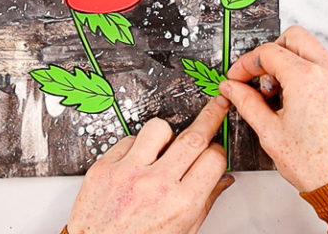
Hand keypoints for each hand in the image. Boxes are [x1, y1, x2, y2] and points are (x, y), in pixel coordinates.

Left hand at [66, 96, 234, 233]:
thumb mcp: (182, 232)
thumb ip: (204, 202)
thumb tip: (222, 179)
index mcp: (180, 204)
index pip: (213, 159)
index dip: (219, 149)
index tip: (218, 145)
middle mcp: (155, 185)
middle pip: (192, 137)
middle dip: (210, 117)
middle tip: (216, 105)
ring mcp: (128, 173)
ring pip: (158, 128)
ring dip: (167, 134)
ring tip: (164, 148)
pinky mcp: (104, 167)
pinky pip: (128, 139)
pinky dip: (136, 146)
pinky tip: (137, 161)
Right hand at [218, 25, 327, 191]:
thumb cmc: (318, 166)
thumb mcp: (270, 133)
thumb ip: (247, 103)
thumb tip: (232, 88)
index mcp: (306, 79)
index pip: (268, 52)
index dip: (246, 64)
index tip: (239, 77)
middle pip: (294, 37)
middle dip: (272, 52)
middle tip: (262, 77)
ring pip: (315, 51)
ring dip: (294, 63)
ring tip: (283, 95)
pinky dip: (314, 75)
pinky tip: (304, 103)